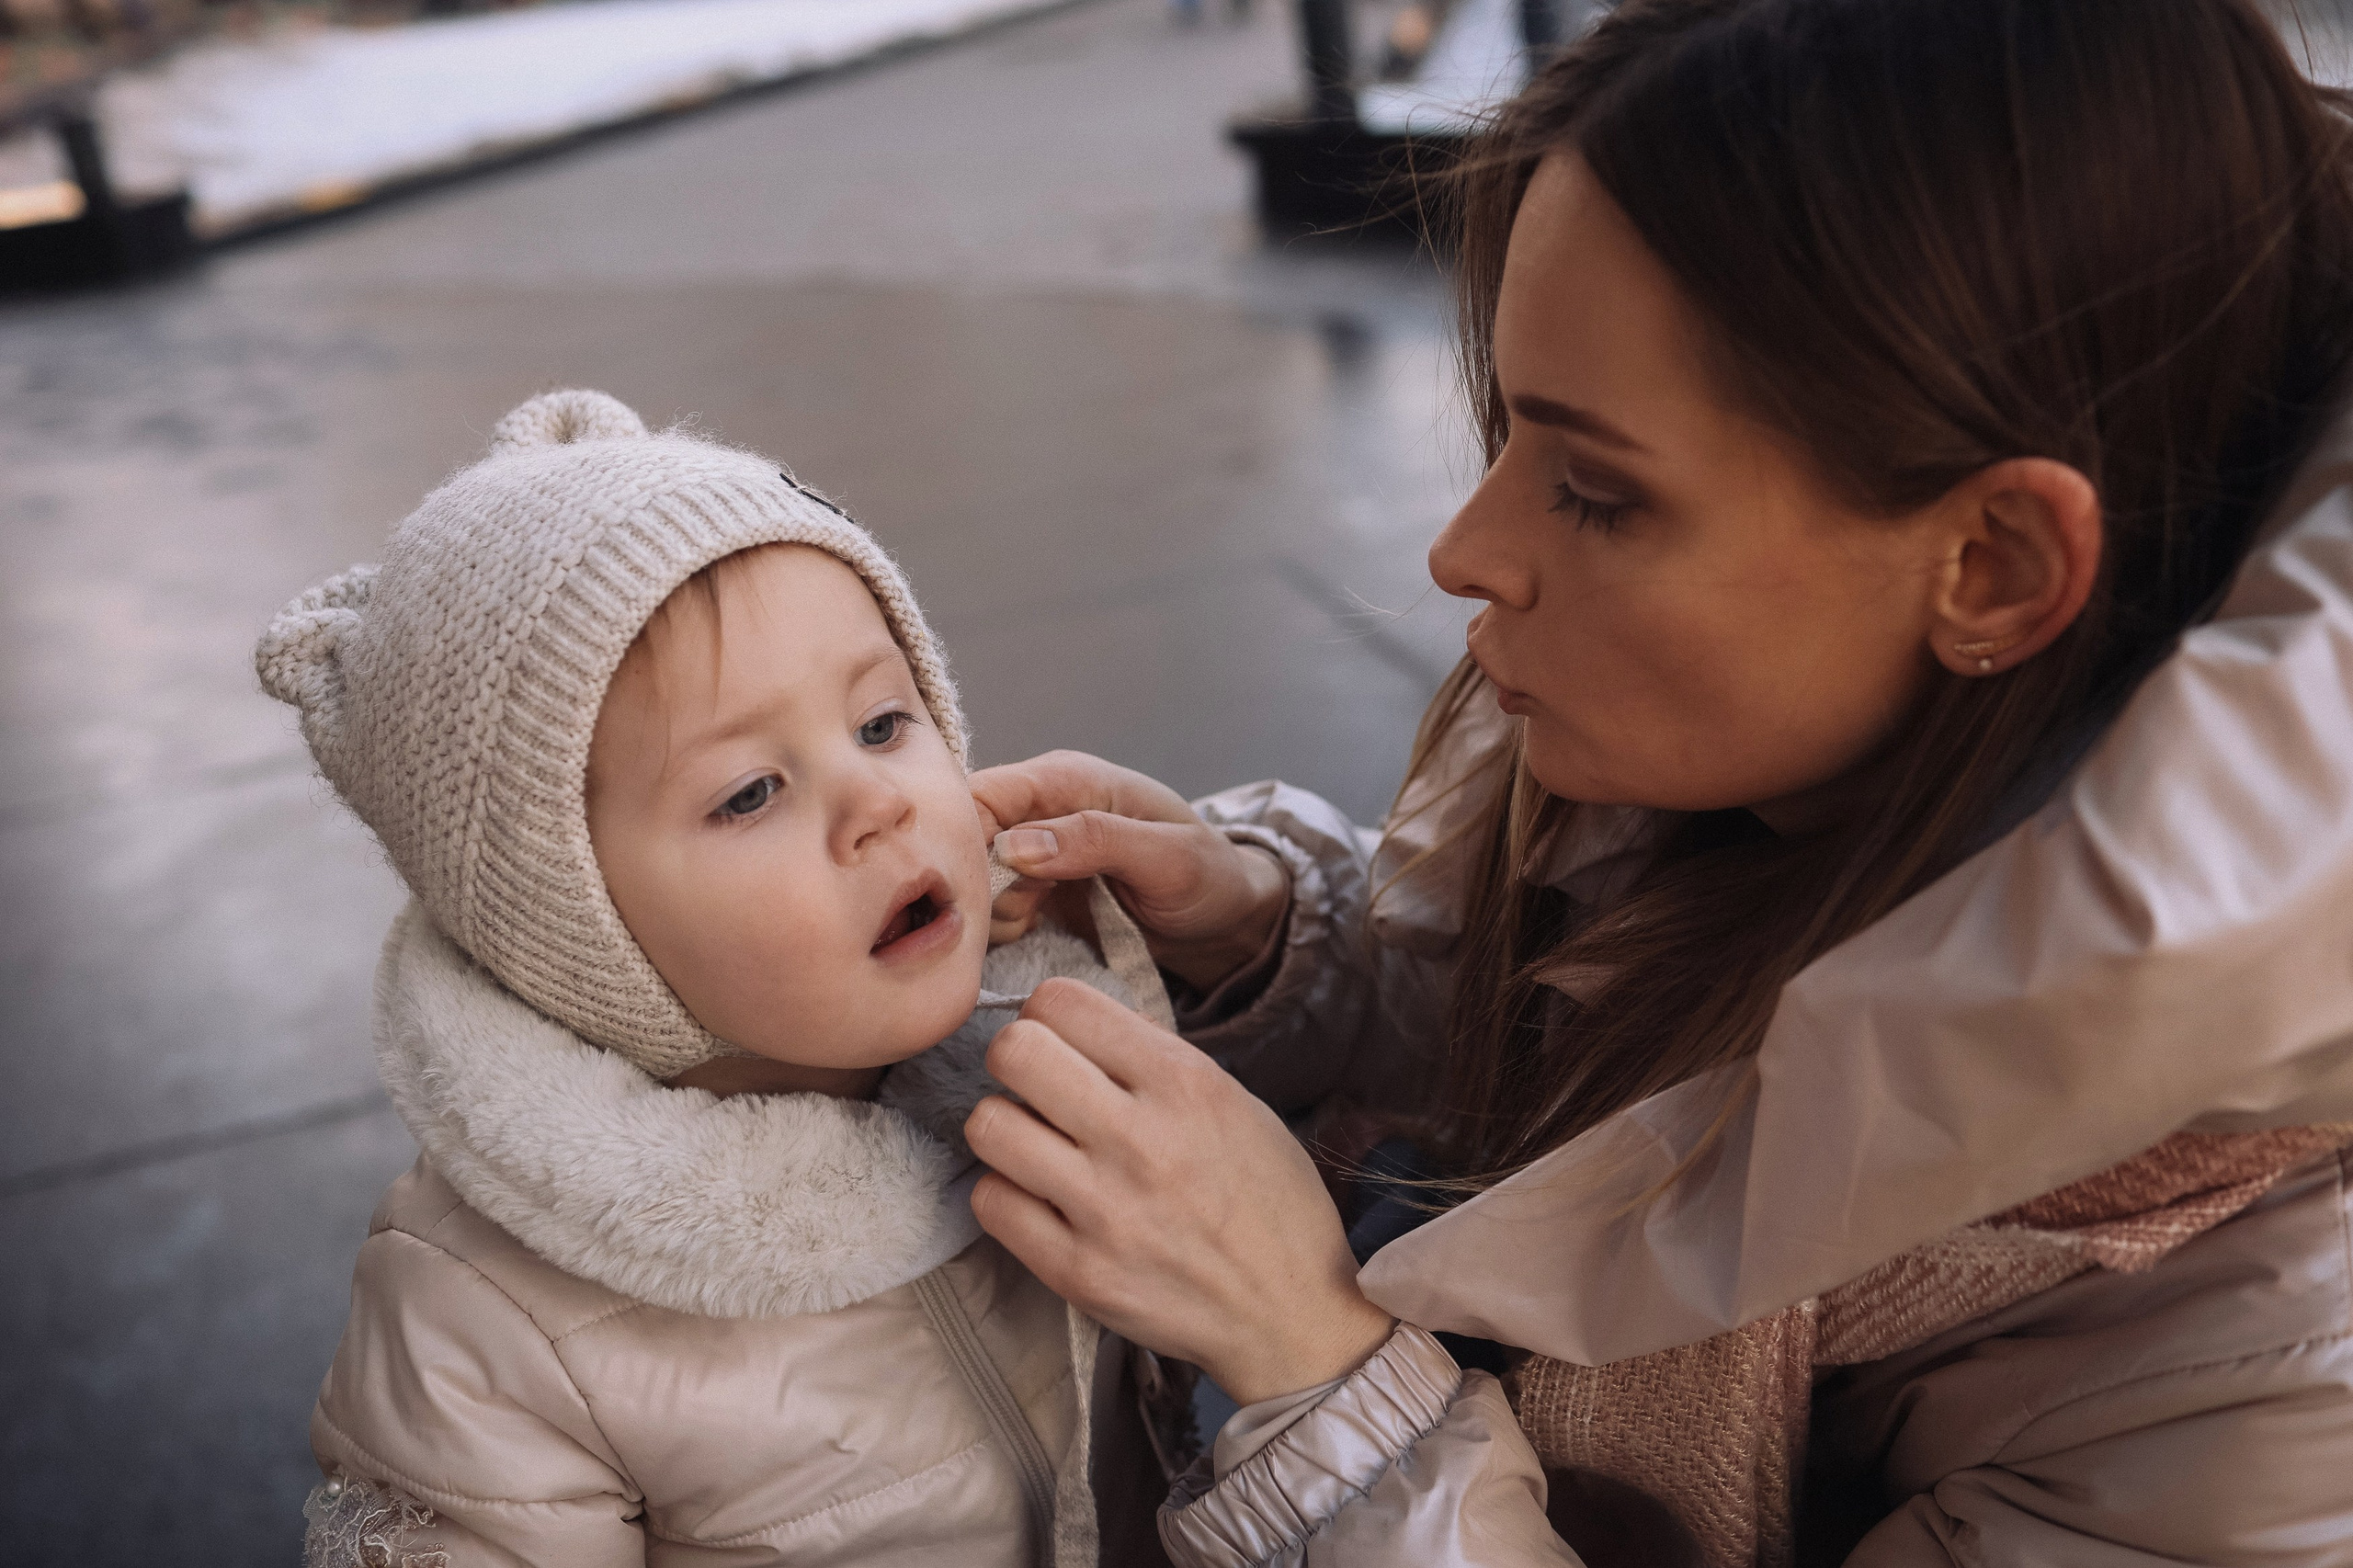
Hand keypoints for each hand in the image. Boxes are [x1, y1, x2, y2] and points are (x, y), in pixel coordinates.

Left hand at [965, 979, 1395, 1406]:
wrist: (1291, 1313)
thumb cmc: (1268, 1201)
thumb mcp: (1236, 1102)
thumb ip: (1154, 1058)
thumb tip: (1077, 1025)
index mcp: (1185, 1083)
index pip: (1062, 1002)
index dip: (1051, 1015)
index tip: (1064, 1041)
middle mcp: (1140, 1140)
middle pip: (1014, 1052)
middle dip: (1018, 1059)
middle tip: (1041, 1087)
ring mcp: (1105, 1210)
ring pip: (988, 1125)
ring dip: (1007, 1127)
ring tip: (1040, 1146)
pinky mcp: (1077, 1273)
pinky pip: (991, 1202)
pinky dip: (1008, 1193)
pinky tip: (1042, 1199)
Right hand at [970, 751, 1287, 991]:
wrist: (1225, 922)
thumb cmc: (1209, 877)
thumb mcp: (1168, 858)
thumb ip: (1096, 841)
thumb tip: (1015, 845)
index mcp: (1067, 780)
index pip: (984, 793)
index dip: (964, 836)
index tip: (980, 887)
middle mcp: (1040, 811)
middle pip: (966, 838)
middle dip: (977, 882)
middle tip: (1018, 914)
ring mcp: (1033, 855)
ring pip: (972, 879)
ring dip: (989, 910)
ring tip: (1032, 924)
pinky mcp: (1033, 895)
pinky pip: (989, 909)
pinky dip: (998, 929)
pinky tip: (1029, 935)